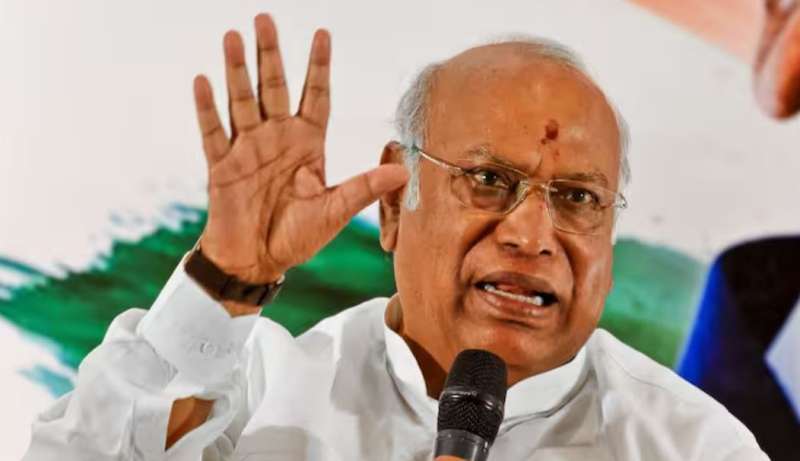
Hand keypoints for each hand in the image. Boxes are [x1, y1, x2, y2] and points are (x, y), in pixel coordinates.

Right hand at [193, 14, 407, 293]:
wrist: (258, 262)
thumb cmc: (297, 237)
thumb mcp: (336, 211)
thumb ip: (364, 188)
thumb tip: (404, 171)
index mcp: (308, 144)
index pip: (316, 97)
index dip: (318, 67)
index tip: (322, 33)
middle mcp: (277, 139)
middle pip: (274, 88)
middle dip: (271, 54)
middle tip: (264, 18)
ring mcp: (248, 149)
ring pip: (242, 101)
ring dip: (237, 71)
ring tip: (233, 37)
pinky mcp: (222, 167)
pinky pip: (213, 133)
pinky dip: (208, 108)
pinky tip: (203, 80)